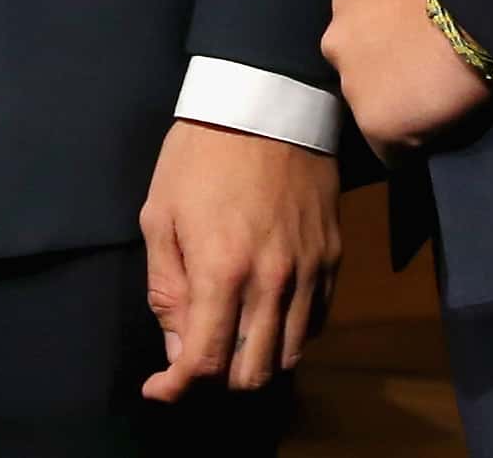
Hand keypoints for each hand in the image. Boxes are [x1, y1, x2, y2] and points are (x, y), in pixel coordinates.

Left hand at [138, 119, 338, 398]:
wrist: (264, 102)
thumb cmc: (199, 154)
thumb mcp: (159, 215)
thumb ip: (166, 287)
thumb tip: (175, 346)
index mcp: (221, 270)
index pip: (205, 361)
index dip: (178, 386)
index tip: (160, 389)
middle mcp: (272, 282)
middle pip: (252, 373)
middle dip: (217, 380)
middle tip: (193, 360)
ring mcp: (309, 273)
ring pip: (288, 356)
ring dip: (254, 362)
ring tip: (228, 340)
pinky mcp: (333, 261)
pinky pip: (315, 324)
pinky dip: (286, 335)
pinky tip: (262, 315)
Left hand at [322, 0, 492, 152]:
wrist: (470, 6)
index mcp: (345, 3)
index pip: (359, 38)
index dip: (389, 50)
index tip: (416, 54)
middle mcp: (336, 44)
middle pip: (358, 74)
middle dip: (386, 79)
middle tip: (427, 83)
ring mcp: (353, 86)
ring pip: (373, 111)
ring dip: (399, 113)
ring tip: (436, 114)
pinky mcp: (375, 123)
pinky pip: (392, 150)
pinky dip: (412, 148)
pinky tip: (436, 140)